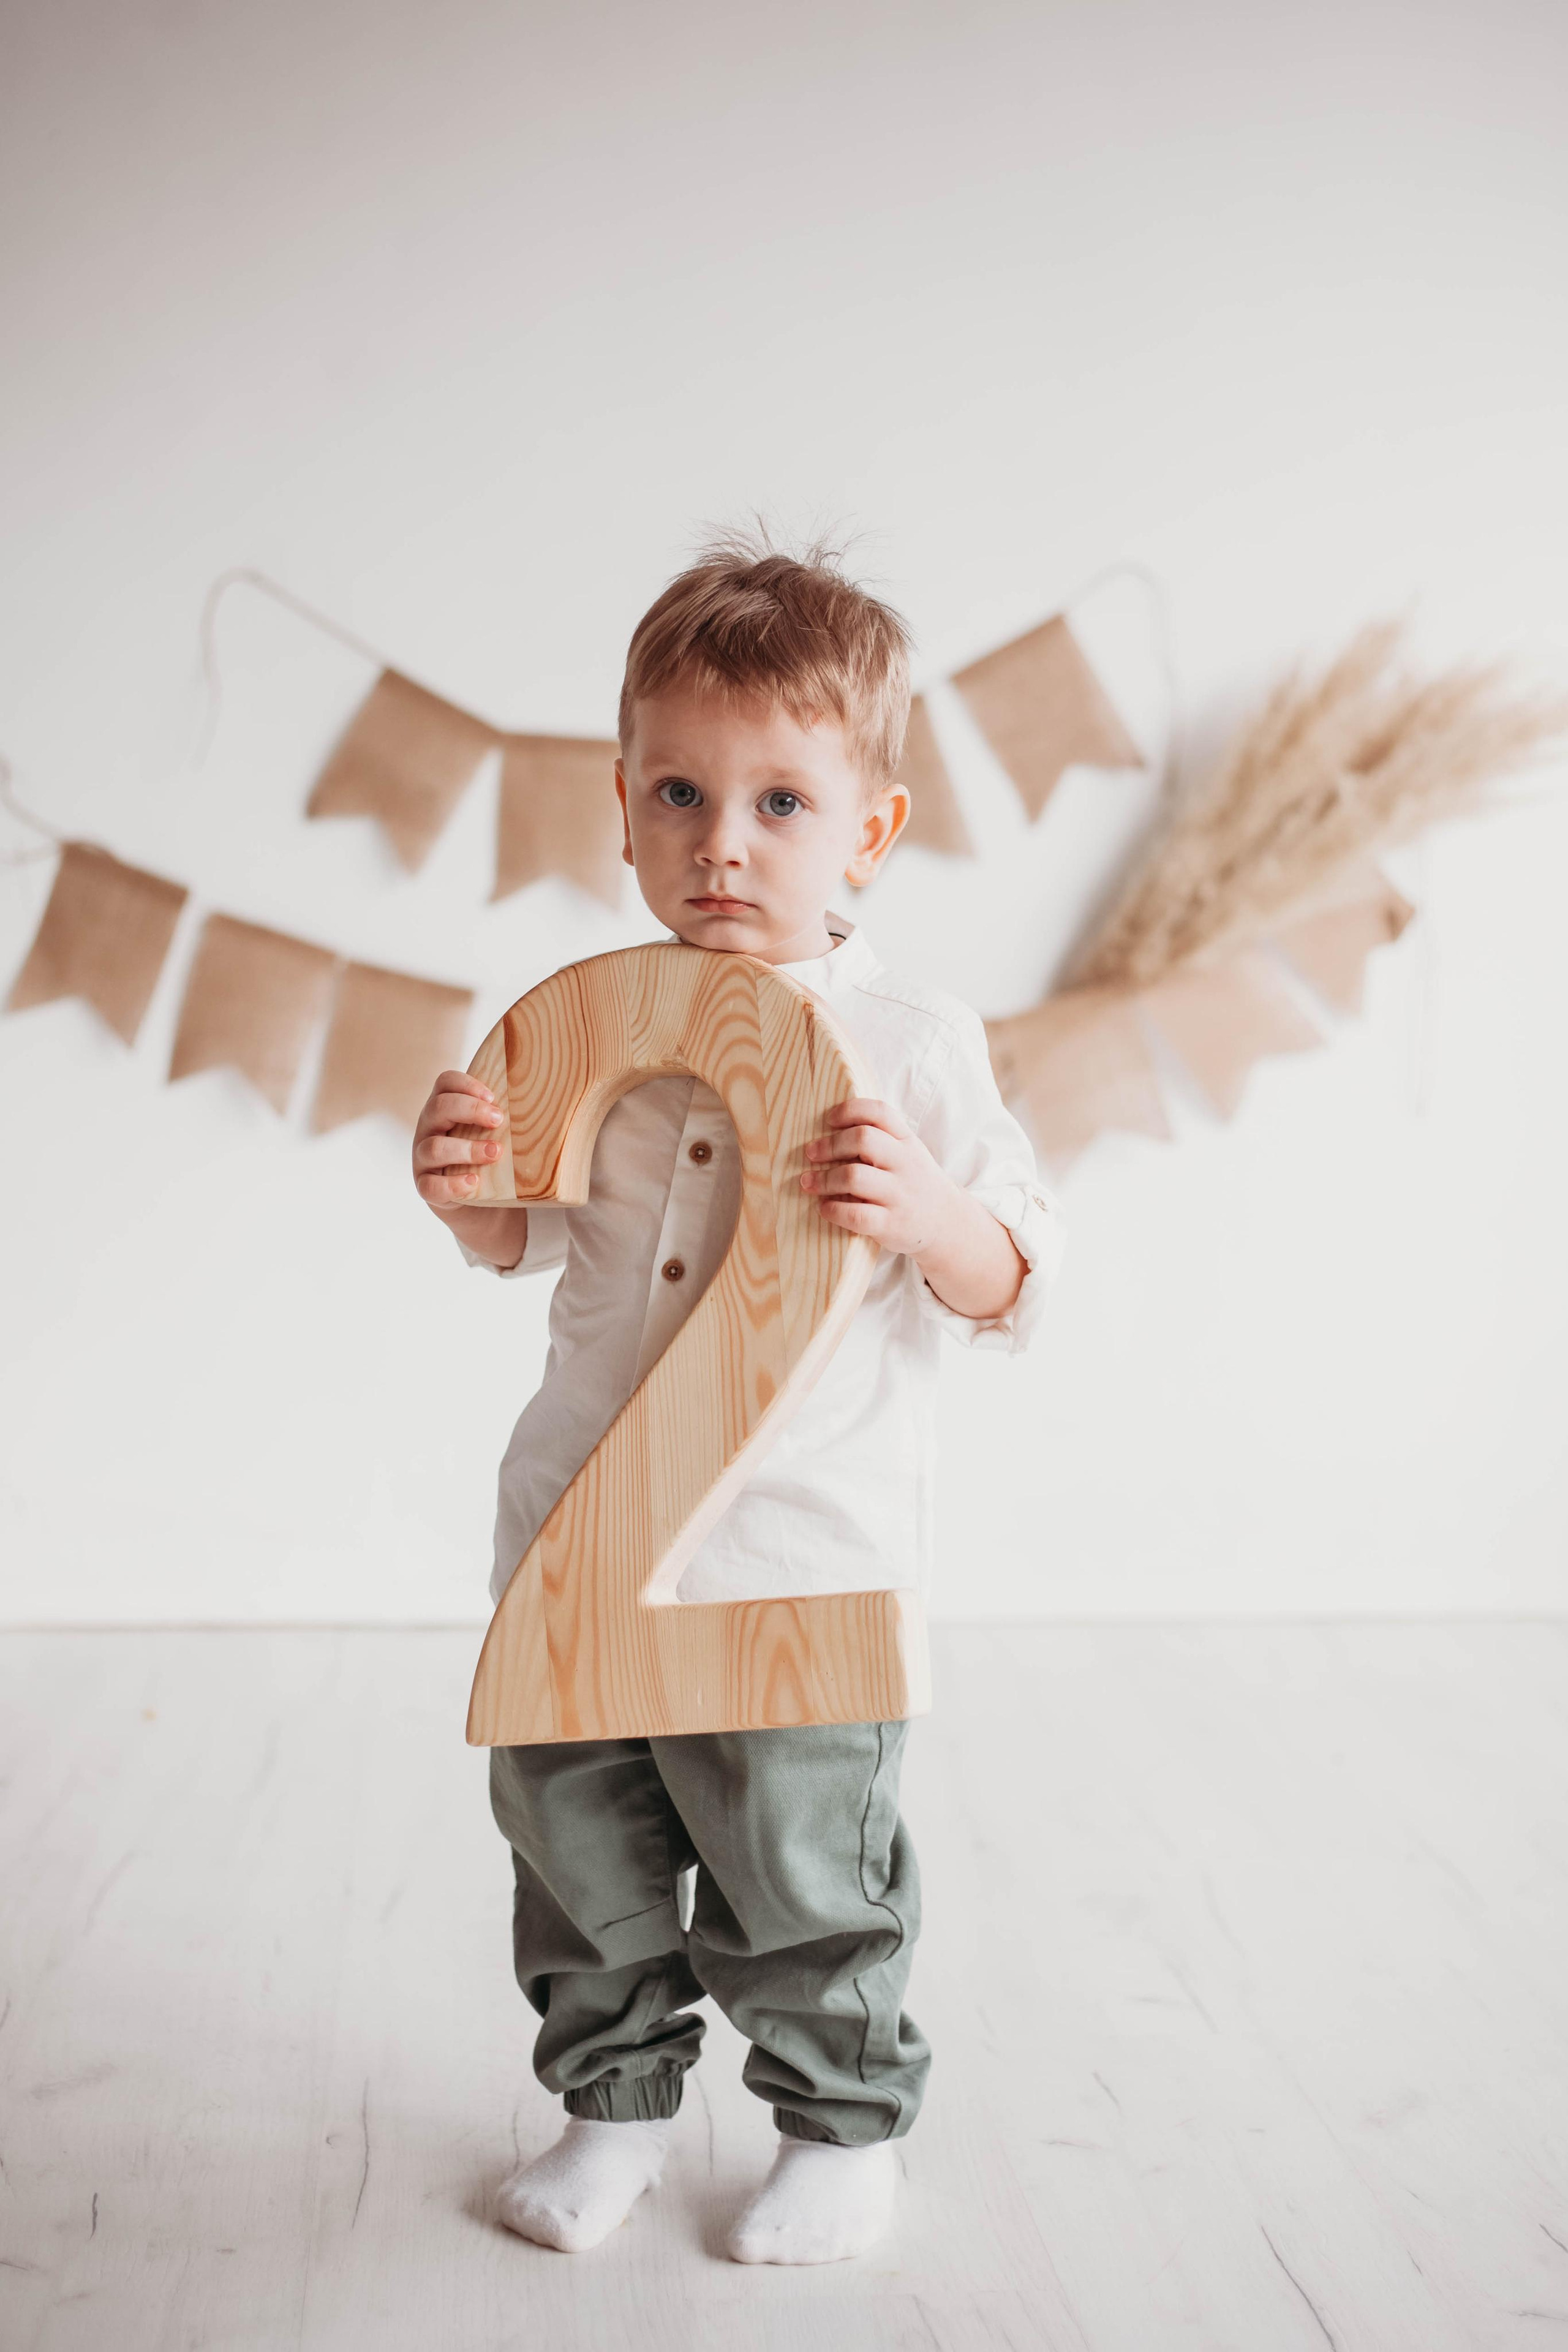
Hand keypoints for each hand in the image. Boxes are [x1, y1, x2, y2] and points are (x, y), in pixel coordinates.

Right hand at [413, 1069, 505, 1206]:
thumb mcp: (489, 1130)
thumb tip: (552, 1105)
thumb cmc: (483, 1152)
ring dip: (467, 1149)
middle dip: (470, 1111)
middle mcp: (428, 1128)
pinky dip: (453, 1184)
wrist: (470, 1195)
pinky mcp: (425, 1185)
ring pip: (434, 1148)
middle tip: (498, 1120)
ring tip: (494, 1153)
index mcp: (443, 1107)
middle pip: (438, 1108)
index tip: (493, 1097)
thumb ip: (504, 1116)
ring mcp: (422, 1158)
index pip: (445, 1082)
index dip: (466, 1084)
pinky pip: (430, 1186)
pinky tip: (473, 1183)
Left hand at [799, 1095, 957, 1258]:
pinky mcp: (891, 1224)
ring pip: (854, 1177)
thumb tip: (829, 1130)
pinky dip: (833, 1210)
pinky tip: (824, 1208)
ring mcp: (899, 1195)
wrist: (948, 1224)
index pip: (880, 1112)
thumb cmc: (915, 1184)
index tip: (829, 1119)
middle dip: (830, 1145)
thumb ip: (881, 1140)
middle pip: (863, 1140)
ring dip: (823, 1179)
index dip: (850, 1110)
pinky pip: (856, 1215)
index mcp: (907, 1142)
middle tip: (811, 1153)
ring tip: (808, 1183)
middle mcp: (905, 1164)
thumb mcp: (908, 1154)